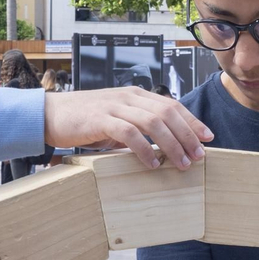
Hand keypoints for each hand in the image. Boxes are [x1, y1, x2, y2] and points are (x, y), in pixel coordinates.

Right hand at [44, 87, 212, 169]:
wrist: (50, 114)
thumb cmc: (84, 120)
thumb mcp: (117, 119)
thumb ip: (138, 127)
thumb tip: (163, 145)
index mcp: (135, 95)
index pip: (172, 105)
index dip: (193, 121)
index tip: (208, 138)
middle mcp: (129, 97)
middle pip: (168, 113)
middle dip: (188, 135)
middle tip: (199, 156)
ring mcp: (115, 106)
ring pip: (153, 122)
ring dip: (172, 144)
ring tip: (181, 163)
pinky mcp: (100, 119)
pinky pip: (129, 133)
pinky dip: (144, 150)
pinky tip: (152, 164)